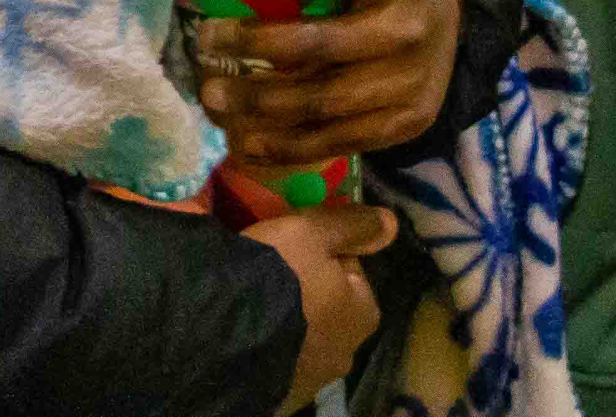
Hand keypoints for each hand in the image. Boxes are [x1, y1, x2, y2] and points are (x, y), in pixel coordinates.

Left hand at [194, 0, 463, 164]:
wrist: (449, 30)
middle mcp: (408, 29)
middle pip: (320, 45)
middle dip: (253, 45)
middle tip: (205, 41)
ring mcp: (407, 83)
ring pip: (320, 101)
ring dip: (256, 102)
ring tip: (211, 94)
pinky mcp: (402, 125)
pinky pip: (334, 141)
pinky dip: (282, 145)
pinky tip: (243, 140)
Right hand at [243, 205, 396, 411]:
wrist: (224, 333)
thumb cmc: (281, 275)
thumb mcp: (314, 232)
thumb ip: (352, 225)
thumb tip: (391, 222)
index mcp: (364, 315)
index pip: (351, 271)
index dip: (324, 253)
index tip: (298, 245)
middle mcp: (345, 353)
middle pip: (329, 308)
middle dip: (308, 291)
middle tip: (275, 270)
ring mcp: (311, 380)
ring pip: (303, 337)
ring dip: (288, 319)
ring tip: (256, 297)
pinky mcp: (277, 393)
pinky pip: (277, 357)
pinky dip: (269, 343)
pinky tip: (248, 327)